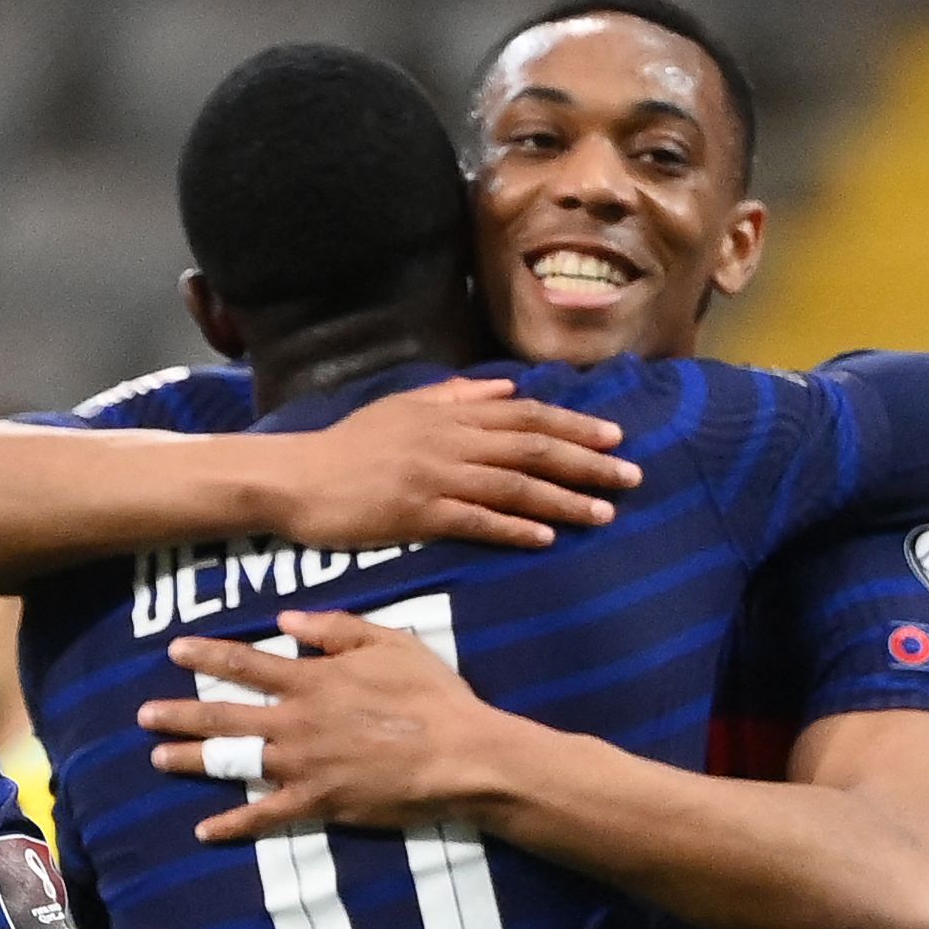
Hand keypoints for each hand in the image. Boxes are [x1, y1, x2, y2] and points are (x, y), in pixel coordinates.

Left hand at [139, 608, 526, 840]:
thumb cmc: (431, 695)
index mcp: (311, 680)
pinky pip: (266, 816)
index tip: (174, 650)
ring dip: (193, 760)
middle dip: (179, 713)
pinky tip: (204, 831)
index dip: (207, 655)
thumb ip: (335, 629)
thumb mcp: (390, 643)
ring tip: (158, 759)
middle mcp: (295, 722)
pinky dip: (233, 825)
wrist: (461, 756)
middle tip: (143, 715)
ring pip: (234, 762)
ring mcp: (302, 765)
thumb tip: (286, 620)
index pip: (245, 663)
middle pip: (224, 715)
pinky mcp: (317, 803)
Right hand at [263, 378, 637, 553]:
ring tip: (604, 514)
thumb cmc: (348, 445)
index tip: (615, 436)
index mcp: (449, 412)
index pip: (526, 415)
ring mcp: (435, 476)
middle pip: (533, 448)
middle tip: (631, 476)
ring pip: (514, 485)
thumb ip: (456, 396)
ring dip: (564, 500)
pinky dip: (514, 528)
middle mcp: (450, 440)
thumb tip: (507, 390)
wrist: (296, 478)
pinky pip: (476, 521)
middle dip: (588, 462)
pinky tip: (545, 538)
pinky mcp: (417, 513)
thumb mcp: (402, 406)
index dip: (575, 424)